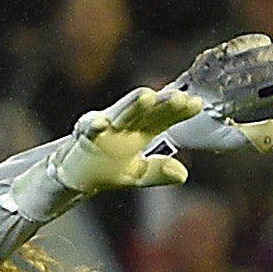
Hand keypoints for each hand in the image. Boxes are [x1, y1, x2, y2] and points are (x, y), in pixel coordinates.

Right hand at [60, 86, 202, 192]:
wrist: (75, 175)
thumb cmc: (107, 169)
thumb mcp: (137, 175)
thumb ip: (158, 172)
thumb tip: (183, 174)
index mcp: (141, 132)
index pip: (164, 119)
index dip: (180, 112)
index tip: (197, 104)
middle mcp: (126, 125)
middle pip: (147, 112)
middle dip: (162, 104)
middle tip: (180, 96)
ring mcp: (105, 127)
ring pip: (121, 113)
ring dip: (132, 105)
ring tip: (146, 96)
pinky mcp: (84, 135)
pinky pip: (89, 128)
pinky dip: (93, 124)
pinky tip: (101, 122)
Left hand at [163, 34, 272, 156]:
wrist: (160, 116)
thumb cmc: (197, 131)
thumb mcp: (225, 140)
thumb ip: (254, 138)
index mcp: (221, 107)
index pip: (257, 94)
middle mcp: (214, 85)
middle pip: (254, 72)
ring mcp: (208, 71)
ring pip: (244, 57)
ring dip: (271, 53)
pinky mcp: (204, 61)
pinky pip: (226, 49)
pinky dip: (246, 43)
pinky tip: (265, 41)